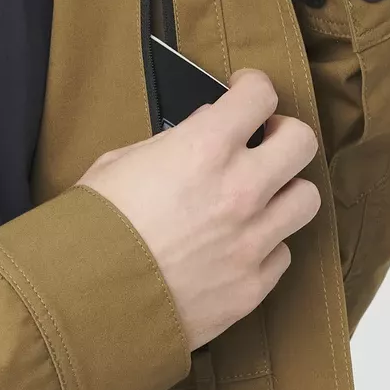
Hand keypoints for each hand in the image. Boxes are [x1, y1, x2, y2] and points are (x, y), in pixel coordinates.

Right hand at [75, 70, 321, 351]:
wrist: (83, 302)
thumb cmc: (91, 228)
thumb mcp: (118, 163)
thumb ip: (171, 143)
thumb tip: (203, 131)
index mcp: (204, 148)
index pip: (260, 96)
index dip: (253, 87)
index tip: (246, 92)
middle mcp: (240, 190)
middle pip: (302, 142)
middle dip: (284, 134)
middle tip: (264, 141)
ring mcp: (252, 241)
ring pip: (306, 199)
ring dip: (284, 192)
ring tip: (259, 197)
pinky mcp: (252, 286)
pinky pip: (282, 254)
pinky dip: (265, 245)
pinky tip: (238, 245)